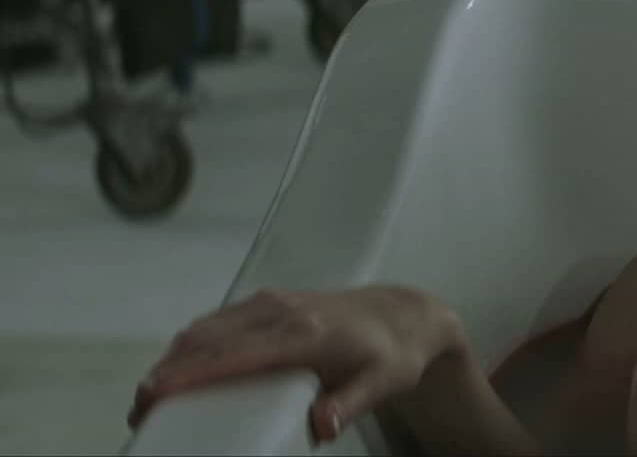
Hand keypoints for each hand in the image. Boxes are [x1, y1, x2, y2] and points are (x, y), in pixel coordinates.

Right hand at [128, 285, 464, 443]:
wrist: (404, 315)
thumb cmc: (392, 355)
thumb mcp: (383, 383)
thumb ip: (351, 404)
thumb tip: (320, 426)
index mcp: (304, 334)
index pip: (235, 354)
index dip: (190, 374)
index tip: (154, 396)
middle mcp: (280, 311)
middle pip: (207, 339)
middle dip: (167, 373)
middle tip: (140, 412)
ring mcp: (271, 303)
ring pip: (205, 328)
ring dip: (173, 359)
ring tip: (151, 397)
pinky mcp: (266, 302)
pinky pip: (217, 322)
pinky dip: (190, 346)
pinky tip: (179, 370)